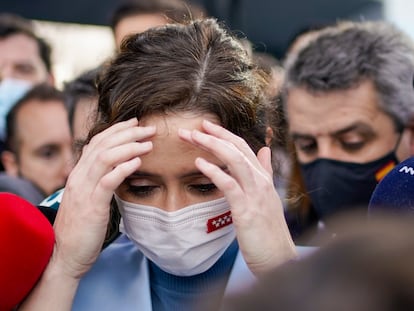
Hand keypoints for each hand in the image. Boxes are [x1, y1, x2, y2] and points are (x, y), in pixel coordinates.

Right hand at [51, 118, 154, 278]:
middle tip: (148, 128)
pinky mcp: (92, 206)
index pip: (96, 142)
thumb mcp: (86, 198)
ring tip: (148, 143)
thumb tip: (108, 165)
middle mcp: (78, 177)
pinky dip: (123, 168)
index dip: (117, 130)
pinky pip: (107, 181)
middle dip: (127, 133)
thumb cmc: (79, 228)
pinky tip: (137, 162)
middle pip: (103, 145)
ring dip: (129, 147)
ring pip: (105, 158)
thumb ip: (94, 180)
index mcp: (78, 174)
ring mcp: (84, 190)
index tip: (135, 123)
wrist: (63, 255)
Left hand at [179, 120, 296, 274]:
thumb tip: (264, 150)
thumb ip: (264, 172)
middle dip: (215, 135)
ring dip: (212, 146)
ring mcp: (255, 194)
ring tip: (193, 137)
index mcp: (263, 178)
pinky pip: (229, 185)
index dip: (225, 134)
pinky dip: (214, 171)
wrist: (278, 258)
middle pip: (237, 149)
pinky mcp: (246, 210)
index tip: (206, 126)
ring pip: (235, 160)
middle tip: (193, 127)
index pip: (244, 147)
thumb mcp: (267, 197)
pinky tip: (200, 163)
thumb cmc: (268, 230)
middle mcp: (261, 182)